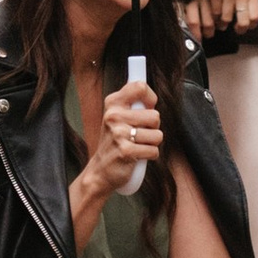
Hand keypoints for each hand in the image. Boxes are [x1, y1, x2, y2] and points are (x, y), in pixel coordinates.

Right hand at [80, 82, 162, 204]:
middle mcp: (114, 116)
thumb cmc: (115, 142)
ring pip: (157, 135)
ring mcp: (119, 133)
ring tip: (138, 145)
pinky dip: (150, 155)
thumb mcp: (118, 117)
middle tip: (139, 134)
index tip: (148, 107)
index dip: (151, 98)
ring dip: (152, 143)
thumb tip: (152, 98)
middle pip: (155, 116)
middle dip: (153, 128)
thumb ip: (133, 104)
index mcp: (113, 103)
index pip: (140, 87)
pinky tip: (137, 156)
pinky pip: (154, 151)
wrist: (100, 170)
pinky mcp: (125, 151)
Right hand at [181, 0, 257, 43]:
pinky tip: (215, 10)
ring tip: (222, 19)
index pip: (255, 17)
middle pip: (243, 22)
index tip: (246, 27)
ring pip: (226, 19)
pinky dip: (214, 14)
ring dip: (224, 22)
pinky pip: (215, 12)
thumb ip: (250, 1)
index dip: (250, 26)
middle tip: (236, 29)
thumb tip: (250, 22)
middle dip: (239, 29)